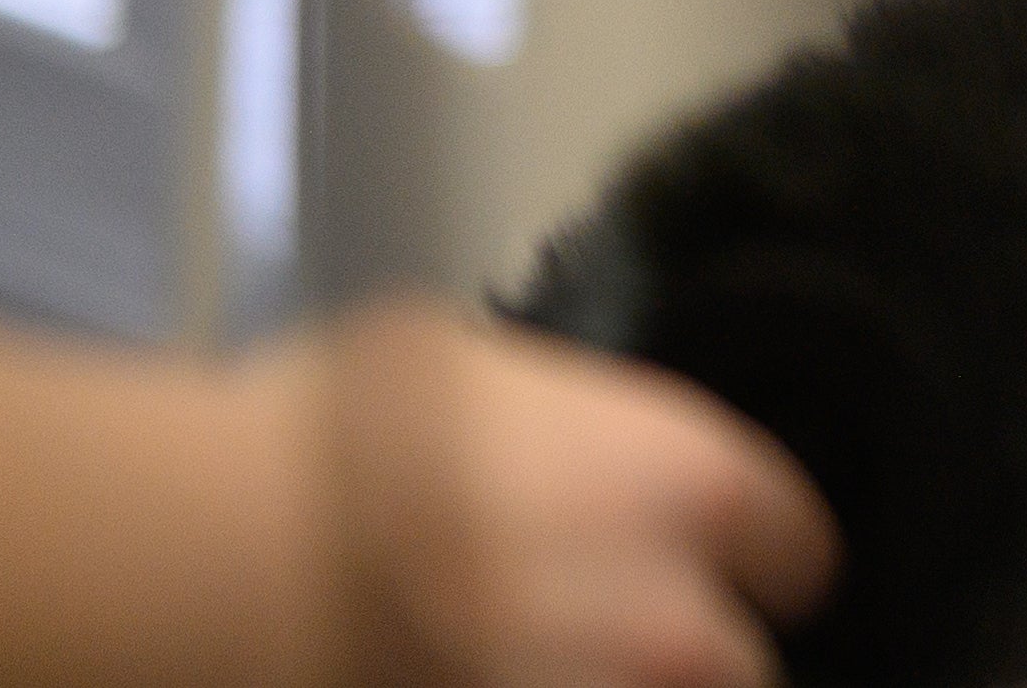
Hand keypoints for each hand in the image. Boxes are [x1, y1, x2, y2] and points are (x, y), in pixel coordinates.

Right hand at [315, 309, 832, 687]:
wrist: (230, 558)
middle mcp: (676, 627)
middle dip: (687, 656)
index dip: (755, 560)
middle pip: (735, 670)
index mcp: (697, 492)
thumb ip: (562, 426)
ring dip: (613, 683)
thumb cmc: (354, 431)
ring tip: (535, 660)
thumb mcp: (483, 370)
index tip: (722, 569)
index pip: (796, 552)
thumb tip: (549, 444)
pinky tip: (453, 673)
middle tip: (611, 636)